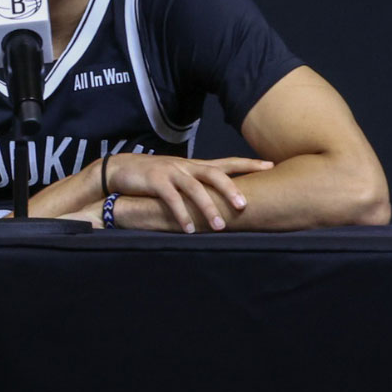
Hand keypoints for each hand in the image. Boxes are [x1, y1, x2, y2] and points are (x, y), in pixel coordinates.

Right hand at [105, 153, 273, 231]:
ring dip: (208, 207)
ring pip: (195, 188)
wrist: (120, 168)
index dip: (248, 163)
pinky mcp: (155, 181)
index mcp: (194, 166)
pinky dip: (181, 214)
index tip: (271, 165)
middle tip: (245, 206)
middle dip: (230, 189)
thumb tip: (222, 198)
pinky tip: (189, 229)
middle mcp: (186, 167)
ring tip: (219, 225)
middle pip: (214, 173)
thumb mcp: (178, 176)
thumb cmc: (153, 176)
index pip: (226, 162)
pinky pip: (171, 199)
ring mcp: (170, 172)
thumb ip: (198, 183)